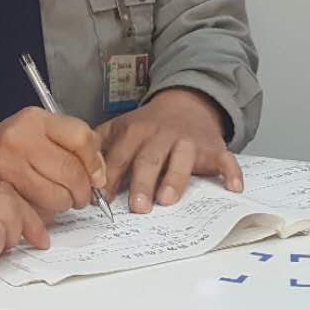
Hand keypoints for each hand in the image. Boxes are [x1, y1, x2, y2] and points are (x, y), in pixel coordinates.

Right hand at [0, 108, 107, 216]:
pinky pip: (38, 210)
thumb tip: (99, 175)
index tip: (96, 176)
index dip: (95, 162)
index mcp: (35, 120)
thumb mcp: (39, 132)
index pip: (81, 137)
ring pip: (58, 195)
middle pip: (72, 171)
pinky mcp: (1, 190)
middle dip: (83, 191)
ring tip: (59, 199)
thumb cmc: (9, 147)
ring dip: (65, 204)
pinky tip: (40, 204)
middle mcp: (20, 138)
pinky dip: (46, 214)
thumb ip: (72, 145)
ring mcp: (8, 164)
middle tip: (80, 196)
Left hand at [99, 88, 241, 213]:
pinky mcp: (213, 148)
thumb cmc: (149, 125)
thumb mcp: (121, 126)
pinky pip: (225, 160)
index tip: (103, 198)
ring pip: (182, 160)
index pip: (120, 156)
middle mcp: (162, 136)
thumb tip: (76, 167)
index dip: (112, 177)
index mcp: (135, 131)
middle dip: (142, 182)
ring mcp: (189, 142)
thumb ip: (100, 144)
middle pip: (150, 160)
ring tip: (167, 200)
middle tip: (136, 207)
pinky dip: (231, 172)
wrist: (187, 102)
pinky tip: (233, 187)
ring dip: (175, 179)